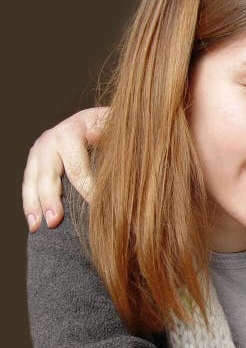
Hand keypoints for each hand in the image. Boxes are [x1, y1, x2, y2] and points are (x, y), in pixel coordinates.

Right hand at [22, 107, 107, 231]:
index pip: (77, 168)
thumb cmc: (112, 129)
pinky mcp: (35, 163)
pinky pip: (29, 185)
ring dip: (34, 206)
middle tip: (54, 222)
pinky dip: (30, 204)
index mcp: (70, 132)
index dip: (87, 190)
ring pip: (33, 181)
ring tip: (37, 227)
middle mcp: (50, 140)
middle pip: (48, 175)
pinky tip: (34, 224)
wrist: (96, 120)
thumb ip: (109, 136)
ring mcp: (39, 151)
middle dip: (51, 200)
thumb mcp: (115, 128)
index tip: (96, 210)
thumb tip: (96, 135)